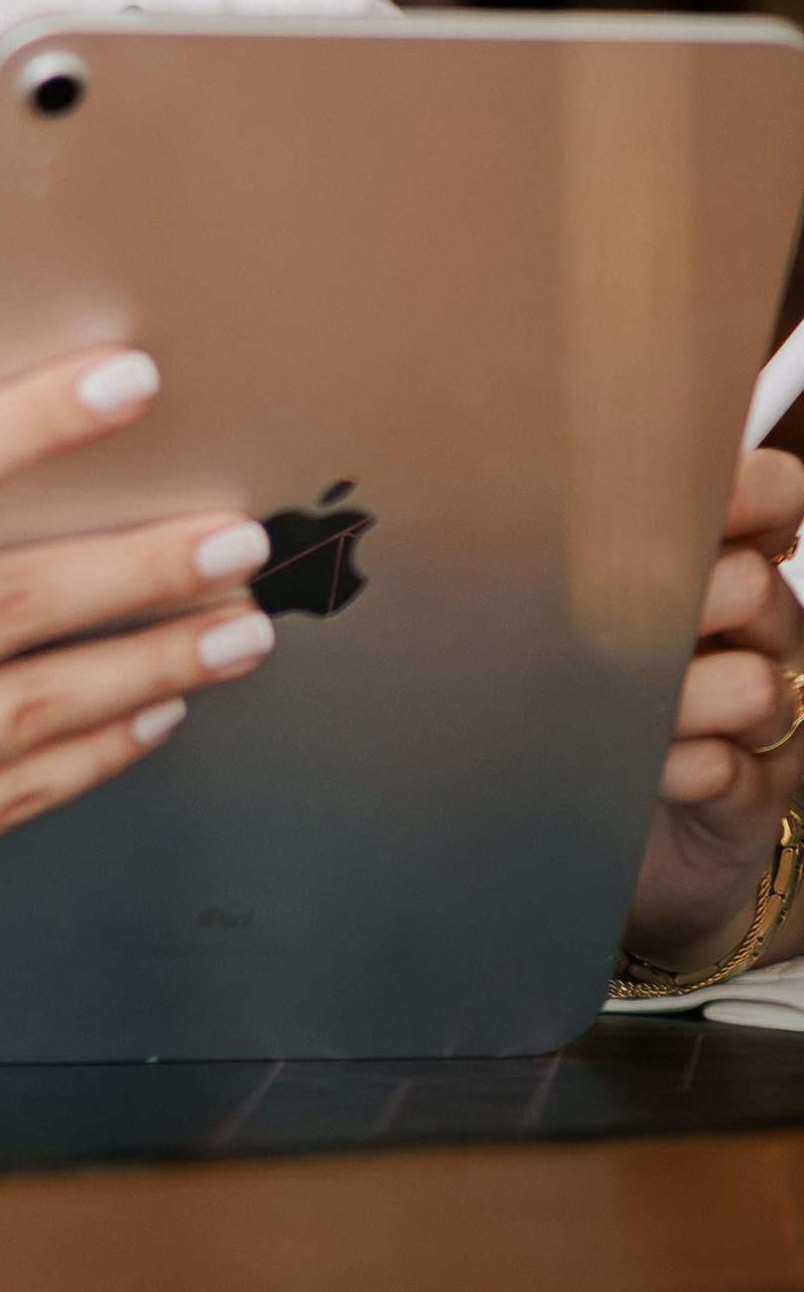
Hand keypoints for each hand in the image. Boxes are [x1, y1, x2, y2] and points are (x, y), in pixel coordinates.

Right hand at [0, 349, 276, 958]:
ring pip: (30, 711)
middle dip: (140, 567)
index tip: (134, 383)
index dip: (34, 423)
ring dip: (153, 665)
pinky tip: (156, 711)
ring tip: (237, 628)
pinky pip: (10, 800)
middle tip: (236, 538)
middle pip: (6, 603)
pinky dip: (96, 752)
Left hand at [620, 445, 803, 974]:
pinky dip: (688, 768)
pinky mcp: (752, 803)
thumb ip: (583, 540)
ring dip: (683, 693)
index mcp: (726, 569)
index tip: (685, 493)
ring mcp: (765, 724)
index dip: (746, 489)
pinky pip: (738, 773)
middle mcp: (761, 637)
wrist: (618, 835)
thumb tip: (516, 457)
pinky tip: (651, 768)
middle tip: (613, 611)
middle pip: (754, 585)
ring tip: (632, 707)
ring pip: (757, 683)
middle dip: (683, 593)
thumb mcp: (583, 607)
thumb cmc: (594, 701)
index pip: (774, 498)